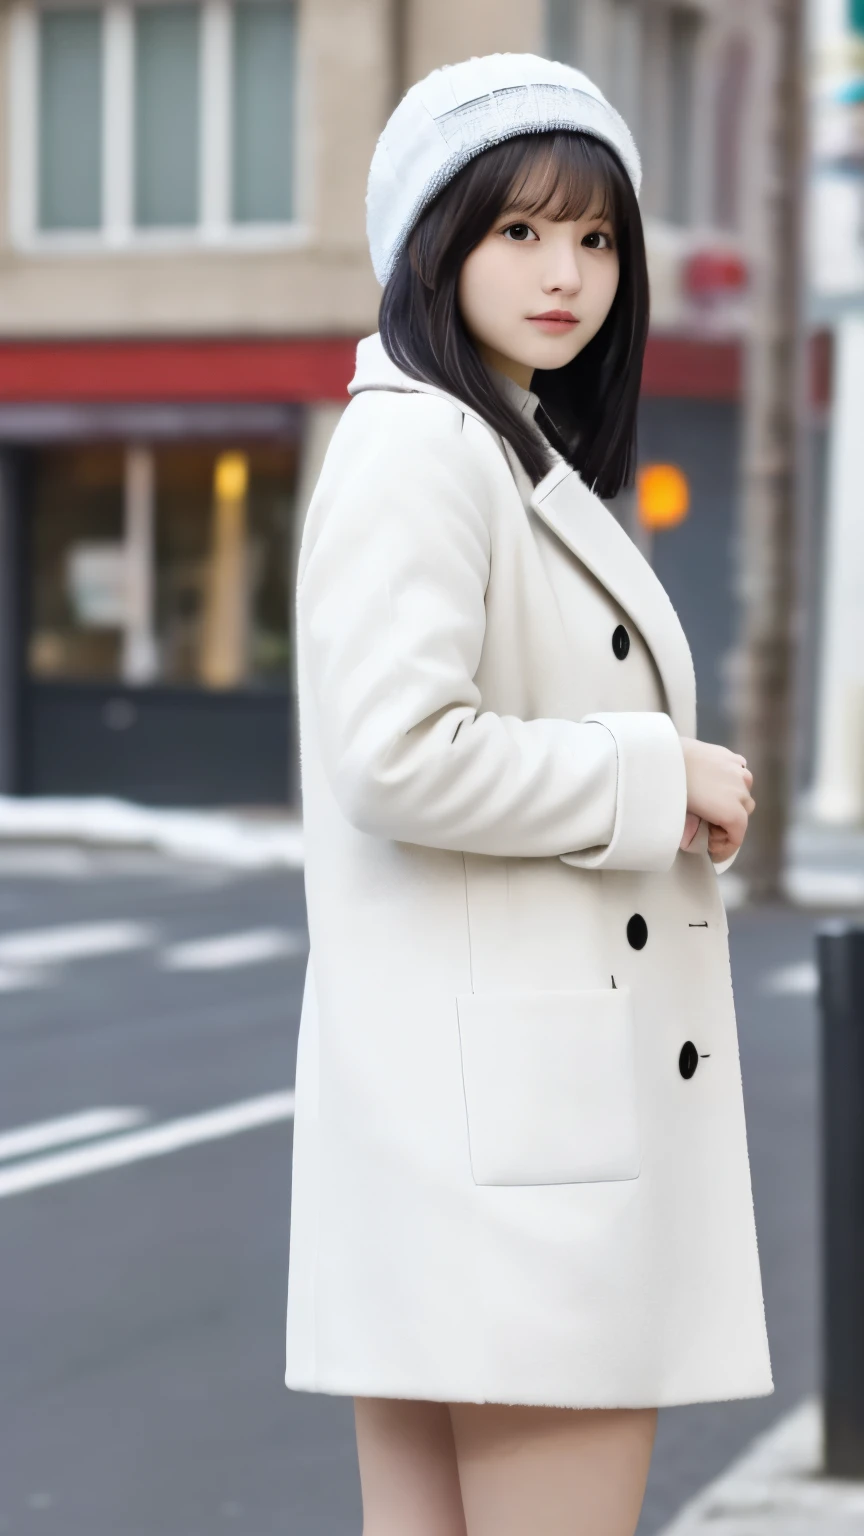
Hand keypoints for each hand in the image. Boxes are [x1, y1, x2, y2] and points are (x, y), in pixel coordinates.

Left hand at [679, 737, 754, 857]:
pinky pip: (739, 773)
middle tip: (708, 827)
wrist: (664, 756)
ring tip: (712, 803)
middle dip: (727, 825)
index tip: (711, 851)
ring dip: (732, 802)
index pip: (737, 837)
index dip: (725, 848)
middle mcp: (741, 792)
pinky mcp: (730, 756)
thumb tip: (690, 839)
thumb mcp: (681, 818)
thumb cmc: (671, 788)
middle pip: (743, 815)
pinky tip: (717, 783)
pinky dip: (732, 782)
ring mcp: (738, 771)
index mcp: (732, 812)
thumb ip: (691, 832)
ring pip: (744, 793)